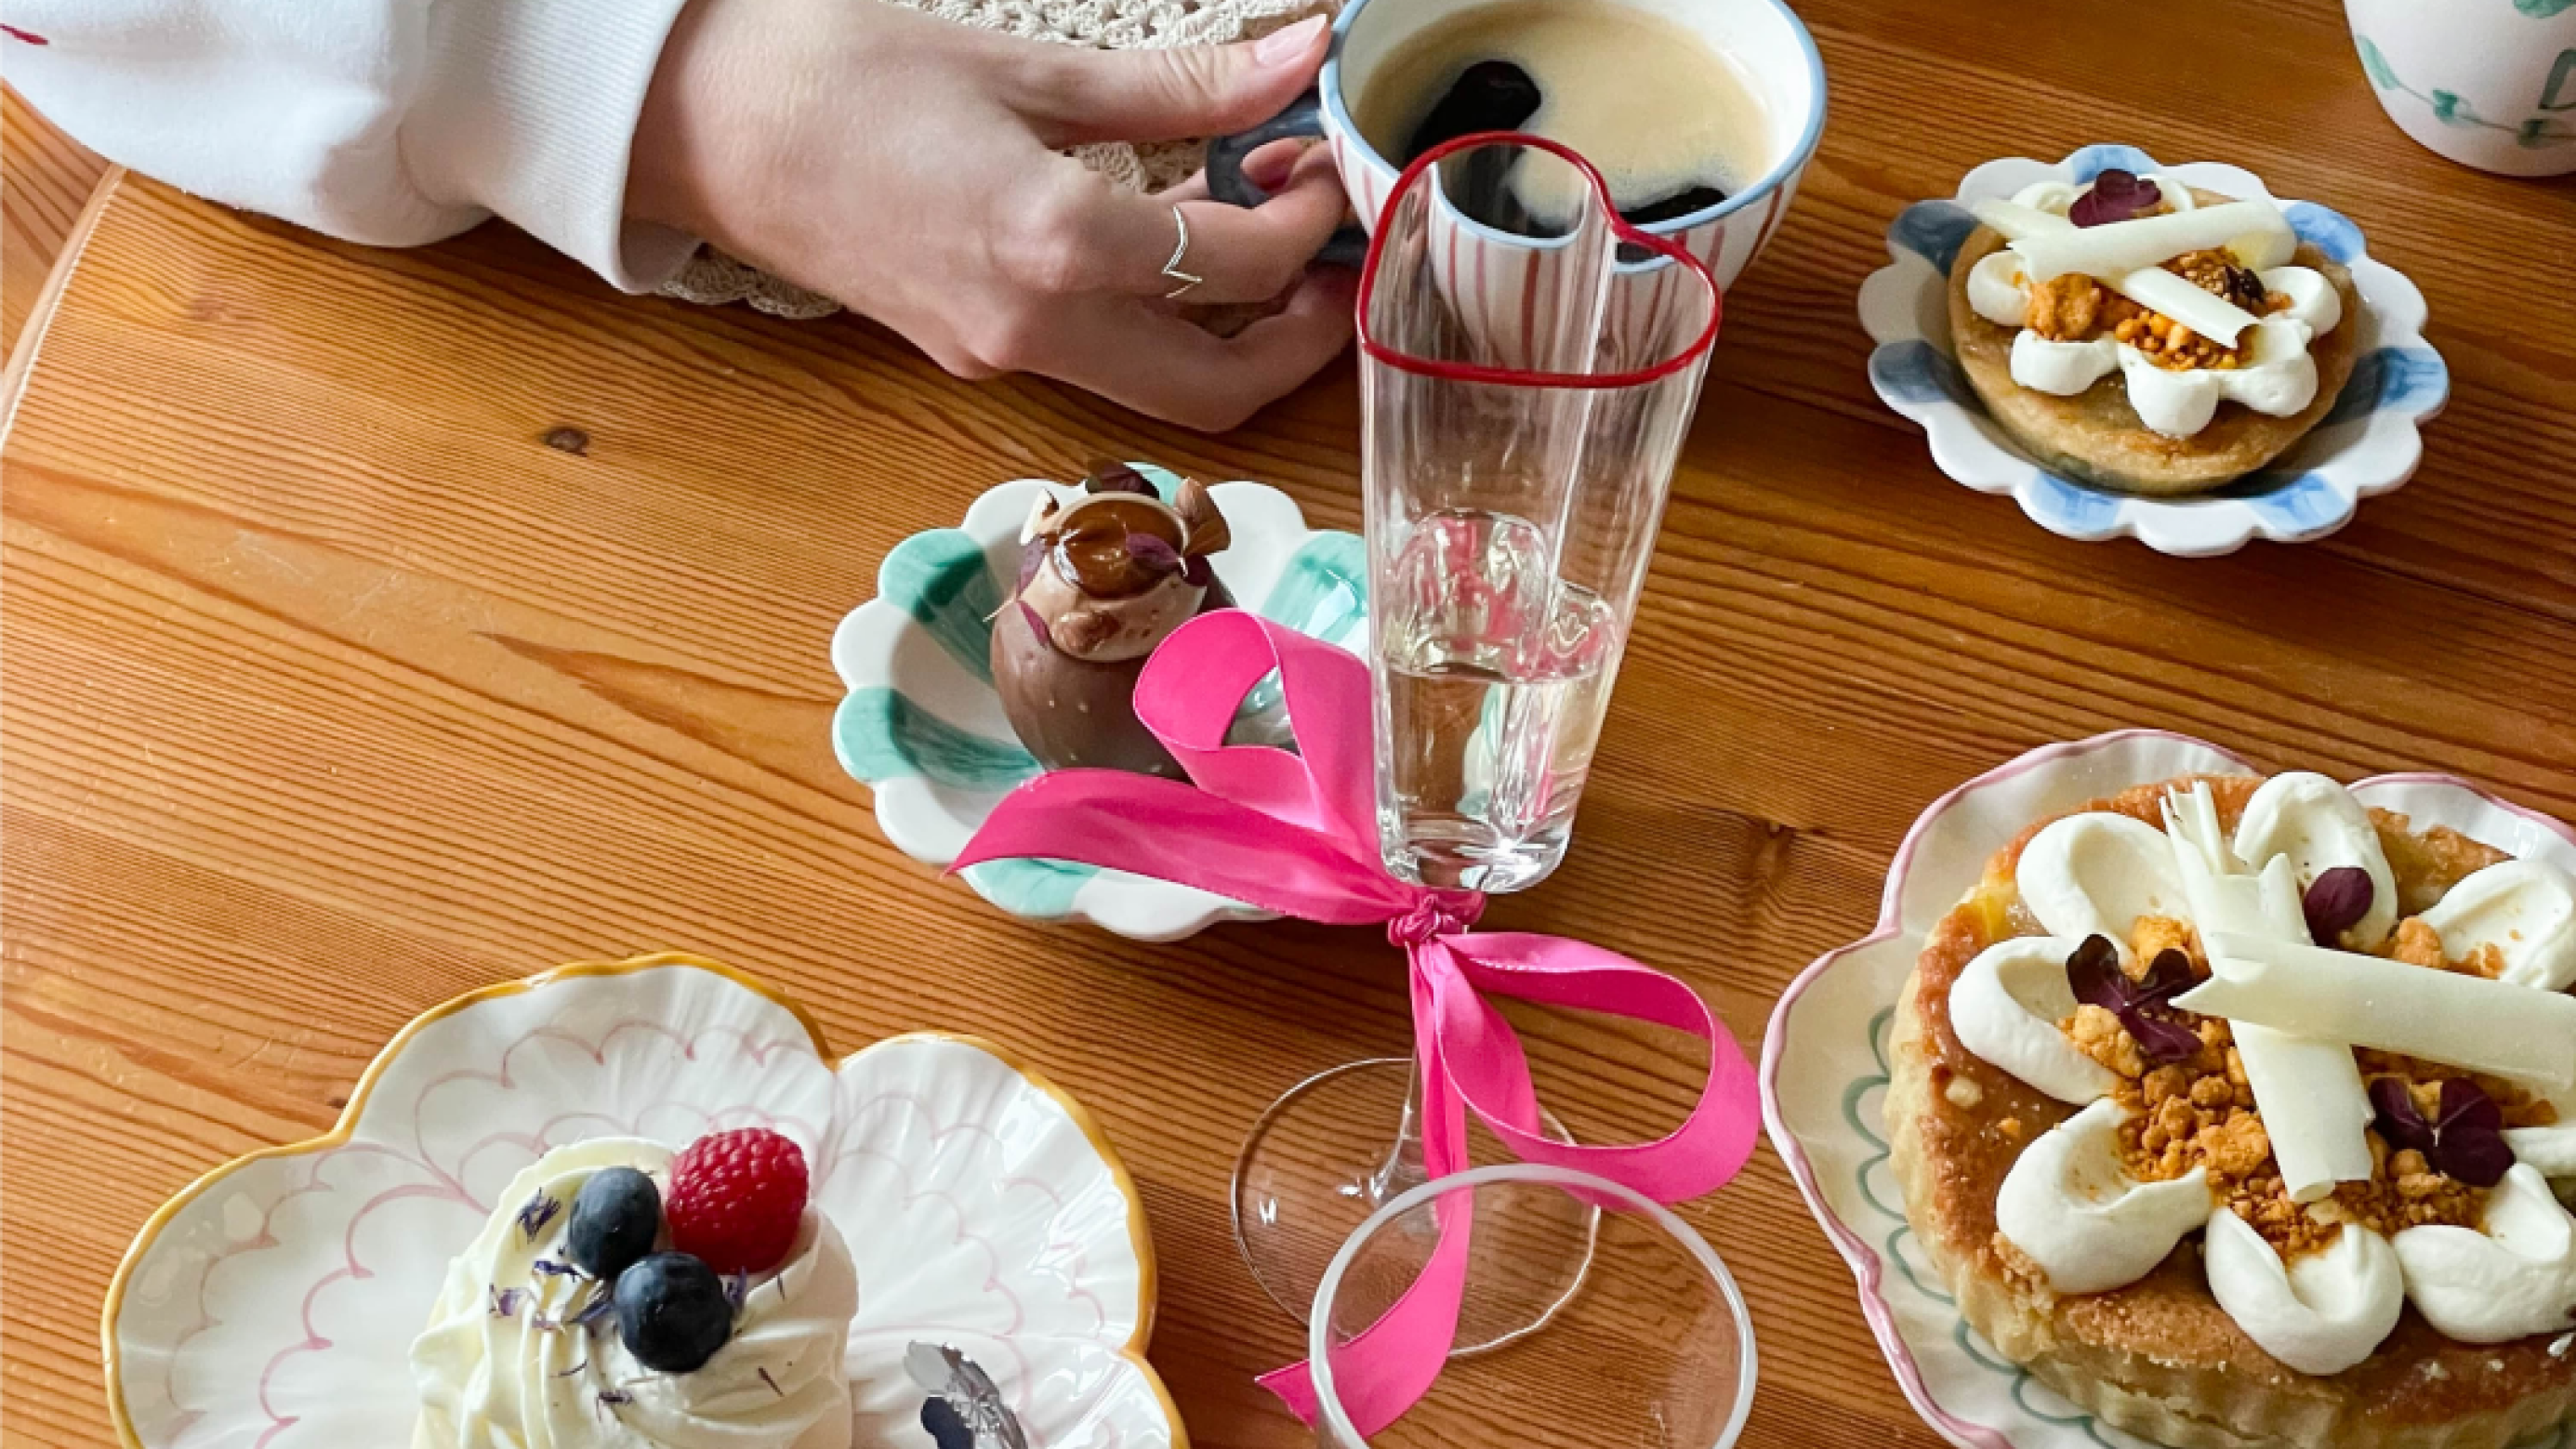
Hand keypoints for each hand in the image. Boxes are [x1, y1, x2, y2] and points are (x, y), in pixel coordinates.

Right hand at [629, 0, 1353, 430]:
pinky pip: (1097, 356)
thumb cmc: (837, 72)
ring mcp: (997, 353)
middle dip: (1297, 337)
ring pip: (1159, 388)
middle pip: (1217, 392)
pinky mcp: (971, 350)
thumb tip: (1294, 63)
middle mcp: (1033, 328)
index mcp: (1052, 245)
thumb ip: (1177, 85)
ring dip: (1230, 332)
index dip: (1307, 219)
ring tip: (1253, 228)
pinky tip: (1163, 231)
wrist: (697, 121)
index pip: (1236, 267)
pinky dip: (1154, 314)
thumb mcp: (1027, 68)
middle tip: (1327, 252)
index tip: (1319, 161)